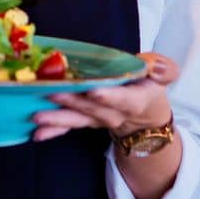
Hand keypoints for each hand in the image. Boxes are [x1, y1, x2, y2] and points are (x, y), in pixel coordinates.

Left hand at [32, 52, 179, 141]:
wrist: (145, 116)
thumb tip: (151, 66)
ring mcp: (98, 121)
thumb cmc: (149, 87)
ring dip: (57, 118)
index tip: (93, 91)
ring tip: (38, 116)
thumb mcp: (163, 74)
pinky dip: (53, 131)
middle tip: (51, 93)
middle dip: (72, 101)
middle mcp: (115, 114)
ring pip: (77, 120)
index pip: (122, 99)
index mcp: (135, 100)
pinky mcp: (85, 122)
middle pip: (93, 109)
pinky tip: (36, 133)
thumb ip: (162, 68)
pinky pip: (69, 127)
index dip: (108, 96)